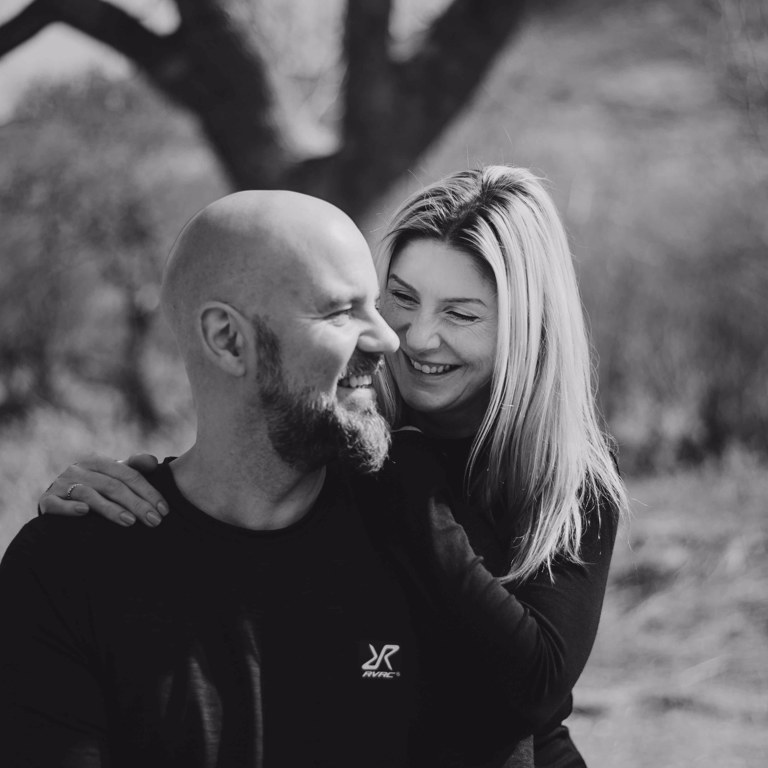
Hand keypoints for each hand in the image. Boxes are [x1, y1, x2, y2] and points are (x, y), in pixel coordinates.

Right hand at [38, 454, 167, 526]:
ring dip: (111, 508)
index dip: (148, 491)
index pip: (129, 474)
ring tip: (130, 522)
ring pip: (90, 494)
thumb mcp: (113, 475)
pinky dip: (71, 507)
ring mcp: (61, 484)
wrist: (56, 500)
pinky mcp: (47, 501)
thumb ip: (134, 468)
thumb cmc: (94, 487)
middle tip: (154, 521)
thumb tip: (153, 461)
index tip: (164, 510)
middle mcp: (79, 469)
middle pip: (113, 485)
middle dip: (137, 504)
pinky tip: (85, 513)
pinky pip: (58, 504)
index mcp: (98, 461)